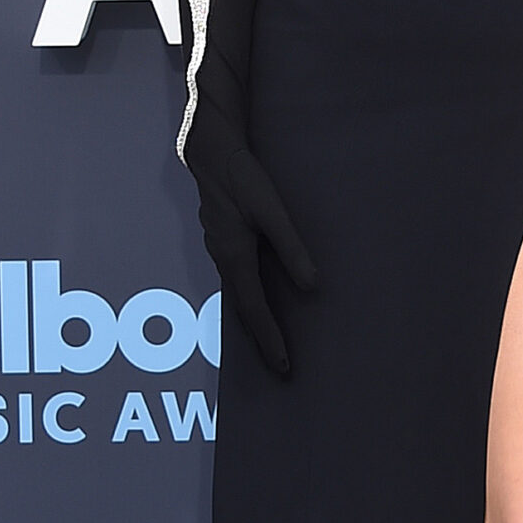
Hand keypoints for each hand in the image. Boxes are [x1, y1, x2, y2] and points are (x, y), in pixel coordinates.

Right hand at [187, 127, 315, 374]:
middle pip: (242, 313)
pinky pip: (234, 283)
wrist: (210, 154)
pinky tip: (255, 304)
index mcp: (235, 257)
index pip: (255, 310)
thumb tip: (312, 286)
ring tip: (268, 345)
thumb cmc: (243, 179)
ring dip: (252, 324)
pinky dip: (246, 303)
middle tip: (278, 368)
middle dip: (260, 341)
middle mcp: (224, 261)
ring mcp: (220, 253)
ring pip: (237, 299)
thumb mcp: (272, 211)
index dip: (270, 339)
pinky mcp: (223, 243)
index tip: (283, 365)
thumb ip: (292, 248)